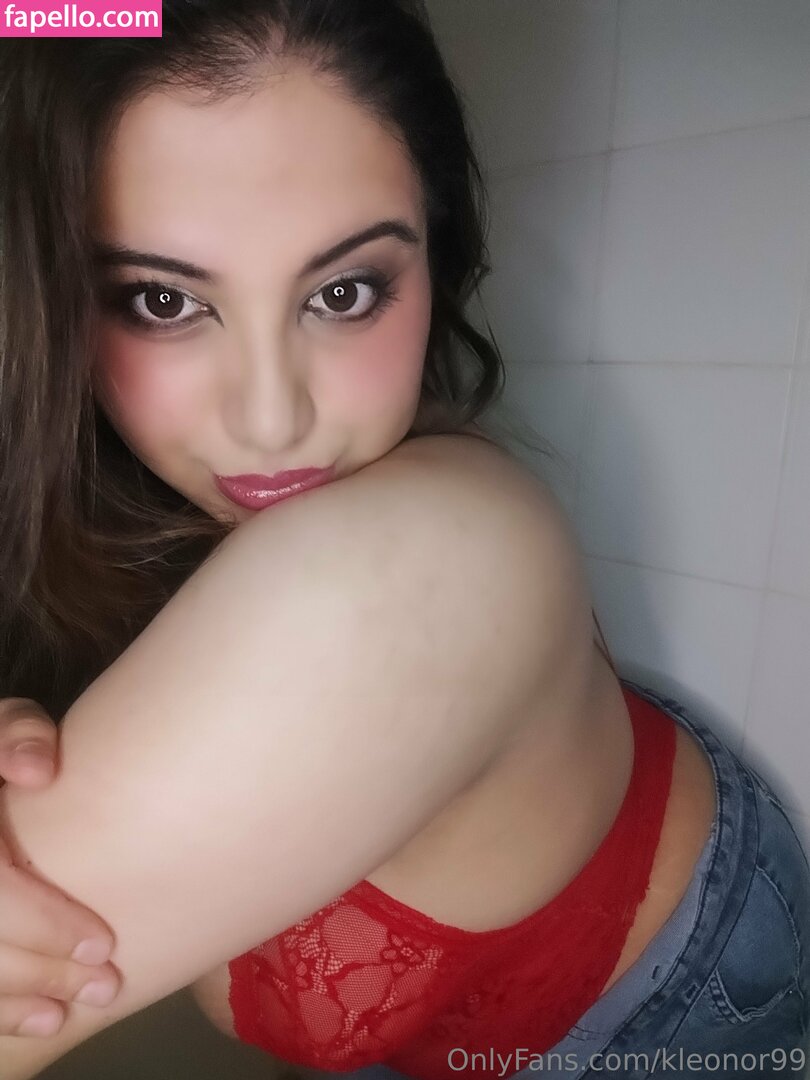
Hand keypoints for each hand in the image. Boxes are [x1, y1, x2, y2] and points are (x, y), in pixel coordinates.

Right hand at [0, 698, 119, 1035]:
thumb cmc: (0, 756)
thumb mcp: (1, 726)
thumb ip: (17, 734)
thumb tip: (38, 773)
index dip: (41, 921)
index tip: (104, 942)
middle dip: (39, 968)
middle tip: (105, 984)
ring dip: (15, 999)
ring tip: (72, 1009)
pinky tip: (41, 1018)